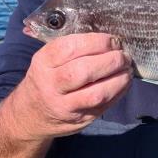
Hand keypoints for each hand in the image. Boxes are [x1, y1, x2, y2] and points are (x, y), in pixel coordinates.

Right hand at [10, 33, 132, 139]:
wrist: (31, 115)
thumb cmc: (46, 79)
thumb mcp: (47, 60)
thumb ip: (70, 48)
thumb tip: (107, 37)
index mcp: (43, 63)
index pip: (69, 48)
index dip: (96, 42)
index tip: (112, 40)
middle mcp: (51, 85)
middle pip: (84, 71)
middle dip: (110, 61)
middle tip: (123, 55)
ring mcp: (65, 106)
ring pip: (96, 93)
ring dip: (118, 79)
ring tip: (127, 69)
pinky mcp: (80, 120)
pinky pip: (104, 106)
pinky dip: (119, 92)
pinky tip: (124, 82)